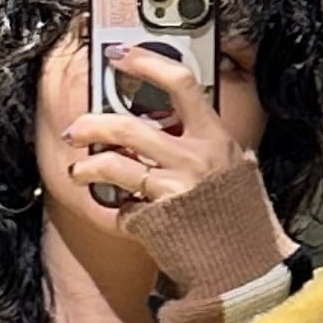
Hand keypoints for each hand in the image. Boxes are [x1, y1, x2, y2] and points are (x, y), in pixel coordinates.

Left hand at [65, 56, 284, 242]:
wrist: (246, 267)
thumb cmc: (242, 218)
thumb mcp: (237, 169)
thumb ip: (210, 144)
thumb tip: (186, 117)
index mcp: (216, 138)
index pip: (182, 84)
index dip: (147, 63)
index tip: (121, 55)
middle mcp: (194, 159)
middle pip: (129, 127)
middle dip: (93, 124)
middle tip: (76, 129)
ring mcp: (173, 189)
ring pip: (115, 165)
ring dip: (89, 167)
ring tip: (80, 171)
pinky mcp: (156, 221)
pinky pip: (124, 207)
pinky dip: (120, 209)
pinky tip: (124, 212)